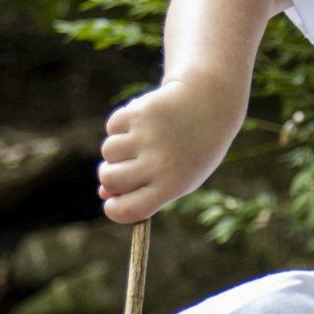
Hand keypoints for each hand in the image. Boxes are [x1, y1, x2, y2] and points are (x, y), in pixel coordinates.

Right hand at [96, 75, 240, 223]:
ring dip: (117, 148)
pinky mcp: (139, 113)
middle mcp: (159, 163)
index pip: (127, 210)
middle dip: (109, 176)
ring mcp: (147, 137)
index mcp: (171, 186)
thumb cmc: (192, 149)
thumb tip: (104, 193)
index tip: (111, 203)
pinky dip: (121, 125)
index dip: (113, 210)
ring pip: (108, 152)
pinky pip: (112, 126)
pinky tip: (143, 122)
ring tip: (141, 140)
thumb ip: (143, 190)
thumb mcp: (177, 175)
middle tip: (123, 167)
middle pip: (110, 180)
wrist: (209, 104)